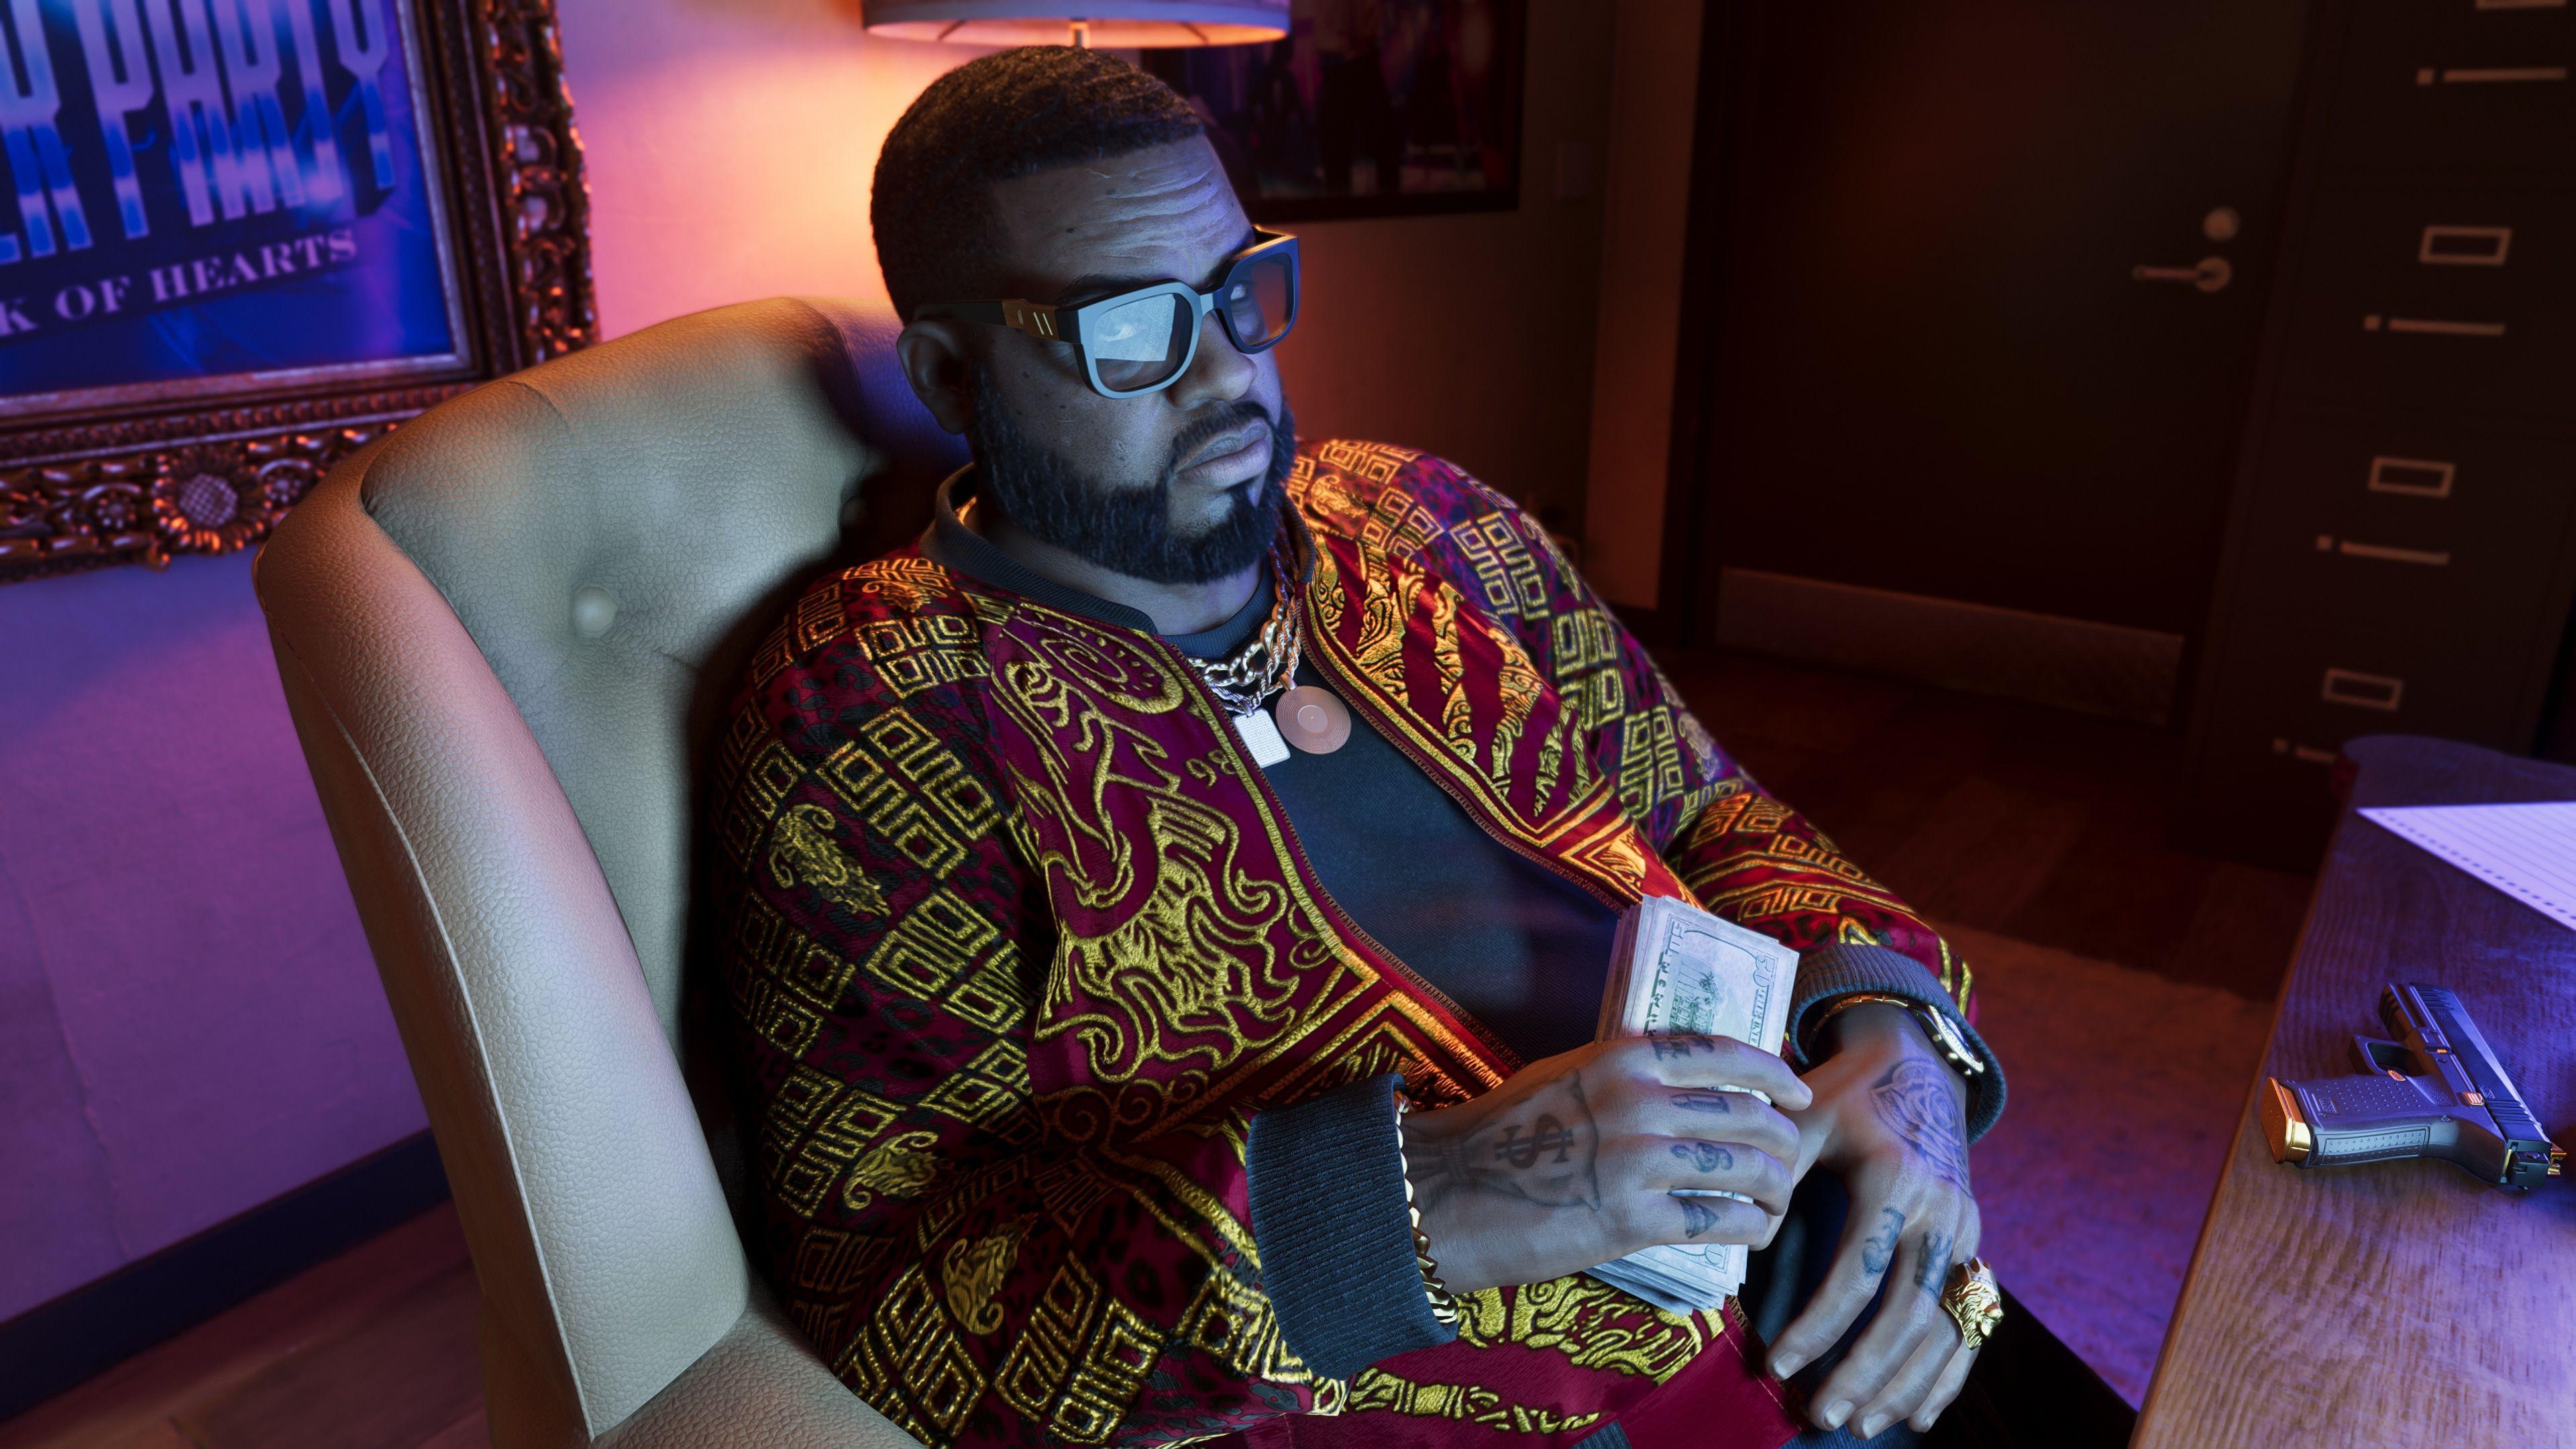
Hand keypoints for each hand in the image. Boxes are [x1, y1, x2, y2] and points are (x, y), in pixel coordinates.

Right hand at [1400, 1035, 1814, 1293]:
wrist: (1444, 1191)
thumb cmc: (1498, 1136)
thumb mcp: (1566, 1076)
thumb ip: (1626, 1076)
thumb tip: (1683, 1088)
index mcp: (1623, 1058)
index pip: (1728, 1055)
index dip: (1775, 1076)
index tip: (1797, 1095)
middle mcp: (1640, 1100)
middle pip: (1751, 1116)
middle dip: (1784, 1144)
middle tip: (1786, 1163)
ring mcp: (1640, 1159)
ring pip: (1749, 1169)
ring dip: (1775, 1191)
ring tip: (1772, 1205)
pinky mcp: (1635, 1219)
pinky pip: (1721, 1220)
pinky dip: (1749, 1228)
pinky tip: (1750, 1233)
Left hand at [1768, 1004, 1980, 1438]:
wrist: (1916, 1066)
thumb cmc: (1845, 1093)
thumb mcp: (1803, 1114)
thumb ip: (1775, 1168)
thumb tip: (1753, 1235)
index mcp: (1895, 1180)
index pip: (1858, 1273)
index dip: (1818, 1326)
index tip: (1778, 1363)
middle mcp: (1941, 1211)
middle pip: (1907, 1313)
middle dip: (1864, 1372)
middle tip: (1821, 1415)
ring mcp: (1966, 1232)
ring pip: (1943, 1326)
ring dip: (1903, 1383)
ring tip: (1860, 1423)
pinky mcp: (1974, 1245)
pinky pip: (1970, 1322)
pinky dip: (1947, 1373)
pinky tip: (1919, 1415)